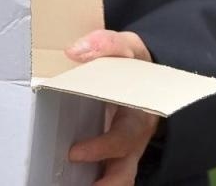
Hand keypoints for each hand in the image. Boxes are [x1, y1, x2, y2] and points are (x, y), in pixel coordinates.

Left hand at [65, 30, 160, 185]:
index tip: (74, 153)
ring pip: (120, 179)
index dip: (102, 148)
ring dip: (102, 185)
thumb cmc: (136, 66)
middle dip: (107, 183)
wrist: (148, 79)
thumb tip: (74, 51)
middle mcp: (134, 140)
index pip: (124, 138)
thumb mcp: (128, 48)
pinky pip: (107, 177)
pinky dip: (93, 182)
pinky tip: (67, 182)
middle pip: (125, 172)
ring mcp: (124, 153)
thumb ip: (106, 45)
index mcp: (139, 114)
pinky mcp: (113, 159)